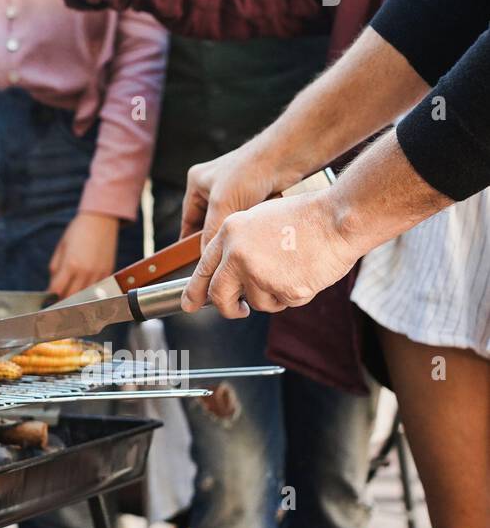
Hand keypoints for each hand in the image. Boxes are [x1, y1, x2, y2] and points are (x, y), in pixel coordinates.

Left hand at [47, 212, 120, 298]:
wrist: (100, 220)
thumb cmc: (77, 231)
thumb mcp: (61, 248)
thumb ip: (55, 269)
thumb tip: (51, 286)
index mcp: (71, 264)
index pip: (57, 290)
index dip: (50, 297)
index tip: (47, 298)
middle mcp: (85, 272)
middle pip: (70, 297)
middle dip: (61, 300)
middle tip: (56, 300)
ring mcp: (98, 274)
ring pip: (84, 297)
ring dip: (75, 298)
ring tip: (69, 294)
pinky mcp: (107, 273)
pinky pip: (96, 290)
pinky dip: (88, 292)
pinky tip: (82, 287)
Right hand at [181, 143, 305, 248]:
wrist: (286, 157)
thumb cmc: (249, 170)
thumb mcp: (222, 204)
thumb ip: (210, 232)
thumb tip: (206, 257)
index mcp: (198, 184)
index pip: (189, 220)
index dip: (190, 241)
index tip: (195, 262)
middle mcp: (216, 188)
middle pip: (211, 225)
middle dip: (219, 237)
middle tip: (222, 257)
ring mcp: (237, 193)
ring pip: (232, 225)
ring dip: (237, 233)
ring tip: (243, 242)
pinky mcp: (257, 197)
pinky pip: (249, 221)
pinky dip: (252, 227)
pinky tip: (258, 233)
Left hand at [181, 190, 362, 318]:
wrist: (338, 218)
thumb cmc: (306, 217)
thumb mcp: (260, 218)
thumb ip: (240, 245)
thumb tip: (231, 275)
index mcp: (230, 232)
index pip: (203, 268)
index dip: (194, 291)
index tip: (189, 305)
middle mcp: (238, 253)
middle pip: (219, 295)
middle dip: (228, 308)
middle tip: (238, 310)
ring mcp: (259, 273)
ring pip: (257, 302)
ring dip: (273, 296)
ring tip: (292, 269)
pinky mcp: (282, 289)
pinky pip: (283, 303)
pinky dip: (295, 294)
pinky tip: (305, 272)